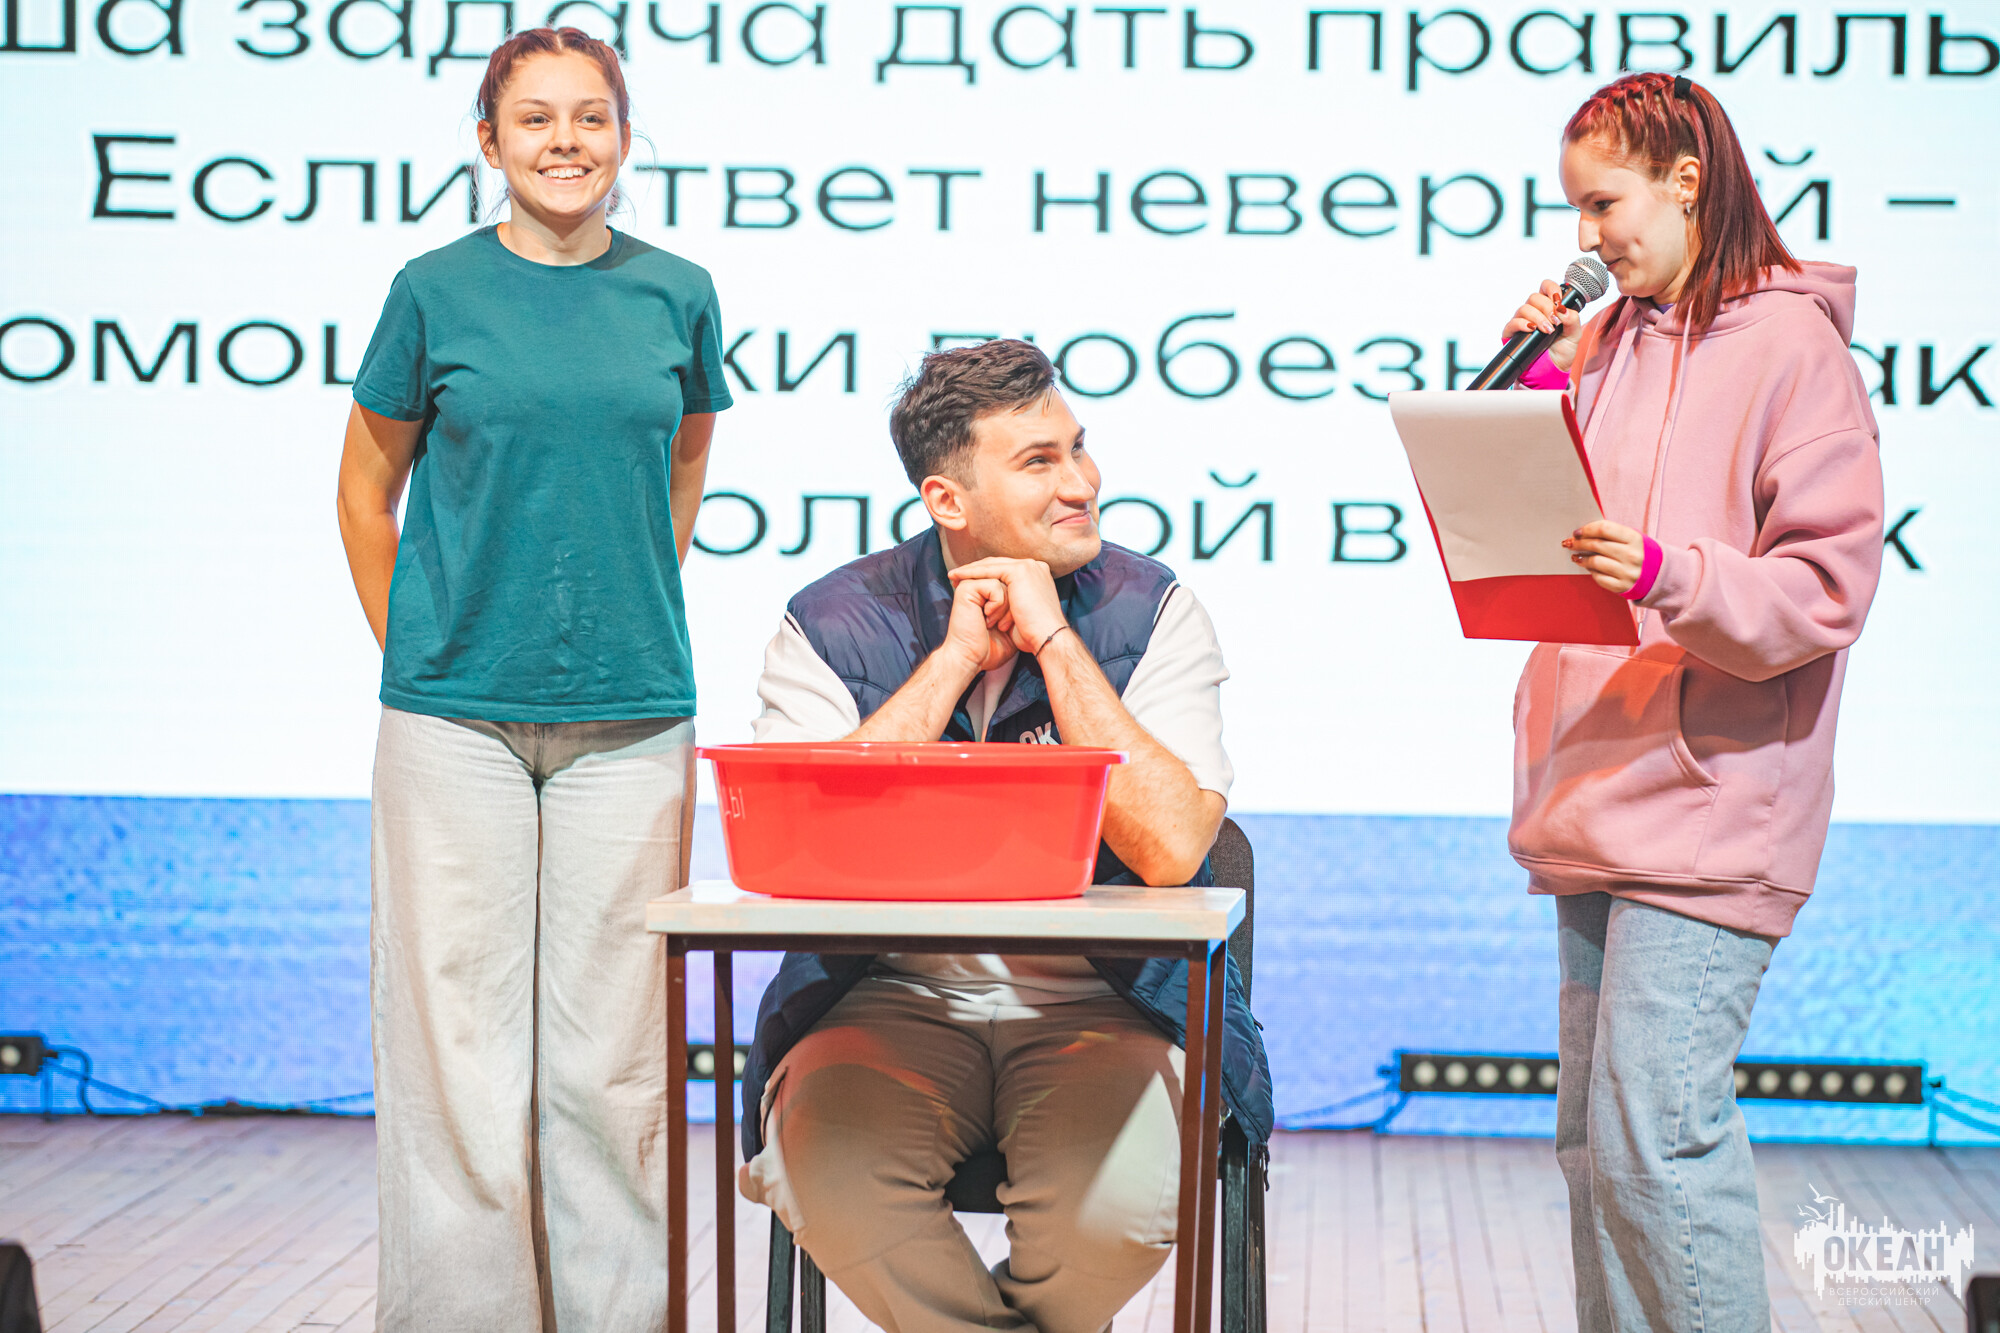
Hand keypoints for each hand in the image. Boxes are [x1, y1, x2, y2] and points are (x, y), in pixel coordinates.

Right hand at [943, 576, 1018, 674]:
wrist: (972, 659)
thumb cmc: (991, 648)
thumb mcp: (1011, 623)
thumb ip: (1018, 604)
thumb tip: (1035, 590)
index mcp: (986, 591)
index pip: (1012, 583)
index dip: (1015, 604)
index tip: (1005, 625)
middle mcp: (978, 584)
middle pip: (1010, 580)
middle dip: (1010, 606)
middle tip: (1001, 626)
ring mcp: (971, 584)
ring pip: (1004, 581)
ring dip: (1005, 607)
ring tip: (994, 624)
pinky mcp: (967, 588)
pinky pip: (995, 586)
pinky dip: (997, 605)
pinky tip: (987, 619)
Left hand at [949, 557, 1068, 654]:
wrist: (1047, 639)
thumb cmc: (1035, 634)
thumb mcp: (1022, 614)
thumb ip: (1013, 603)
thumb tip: (998, 608)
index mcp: (1037, 577)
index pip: (1005, 571)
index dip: (985, 576)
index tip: (967, 582)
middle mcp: (1035, 567)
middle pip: (998, 565)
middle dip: (975, 570)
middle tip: (955, 576)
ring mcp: (1029, 567)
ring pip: (992, 565)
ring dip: (970, 570)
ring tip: (953, 576)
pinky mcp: (1020, 571)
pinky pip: (990, 570)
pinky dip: (972, 573)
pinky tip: (958, 577)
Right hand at [1503, 279, 1583, 371]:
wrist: (1552, 370)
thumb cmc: (1562, 351)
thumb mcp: (1574, 335)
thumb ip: (1573, 320)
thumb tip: (1563, 309)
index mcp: (1548, 307)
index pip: (1546, 287)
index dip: (1551, 289)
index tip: (1558, 301)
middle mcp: (1533, 311)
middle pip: (1534, 297)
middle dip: (1547, 308)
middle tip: (1555, 322)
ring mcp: (1521, 321)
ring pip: (1524, 308)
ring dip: (1538, 318)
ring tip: (1548, 330)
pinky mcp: (1511, 333)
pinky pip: (1513, 323)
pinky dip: (1523, 324)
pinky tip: (1532, 330)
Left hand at [1562, 520, 1644, 593]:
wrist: (1657, 574)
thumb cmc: (1637, 552)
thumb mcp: (1631, 539)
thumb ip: (1611, 534)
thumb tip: (1582, 534)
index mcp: (1635, 539)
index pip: (1604, 529)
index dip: (1587, 529)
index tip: (1577, 532)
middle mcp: (1632, 555)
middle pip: (1597, 545)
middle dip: (1579, 543)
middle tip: (1570, 543)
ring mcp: (1627, 572)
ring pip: (1595, 562)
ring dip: (1581, 559)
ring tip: (1576, 557)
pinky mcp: (1622, 586)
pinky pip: (1599, 578)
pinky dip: (1591, 572)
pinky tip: (1589, 568)